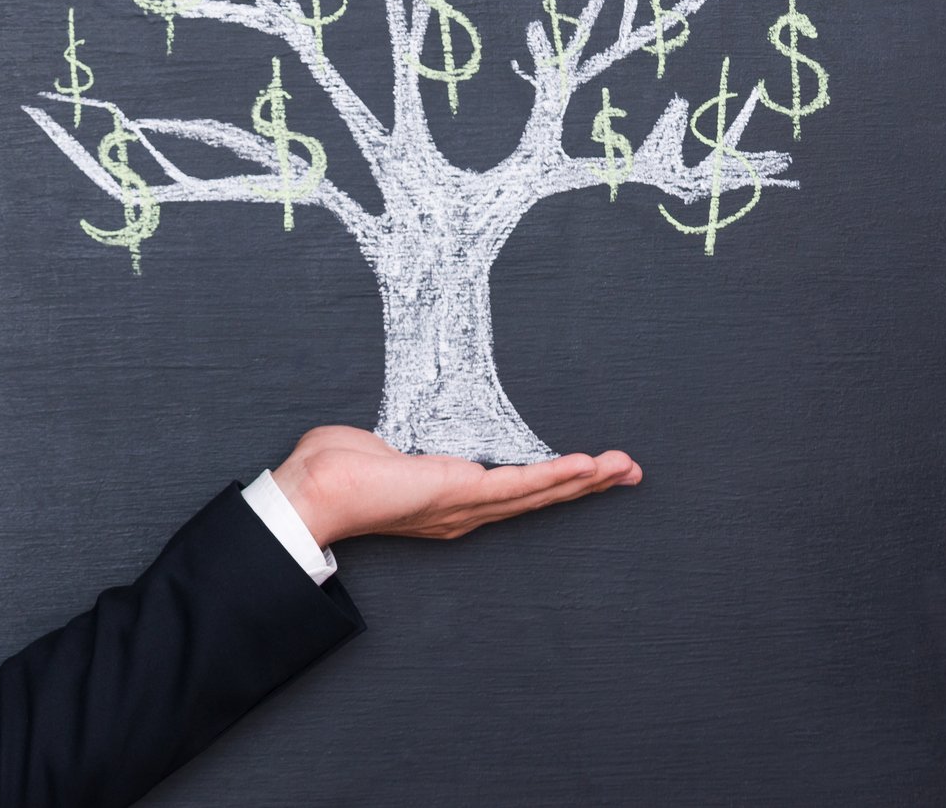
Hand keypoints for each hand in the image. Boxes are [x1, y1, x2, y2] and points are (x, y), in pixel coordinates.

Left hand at [270, 425, 641, 546]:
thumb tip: (395, 435)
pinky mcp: (461, 493)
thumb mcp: (381, 449)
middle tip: (628, 470)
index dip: (553, 480)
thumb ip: (400, 442)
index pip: (514, 488)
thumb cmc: (336, 470)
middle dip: (587, 482)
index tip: (587, 470)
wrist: (317, 491)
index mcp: (450, 500)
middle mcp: (465, 510)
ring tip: (623, 467)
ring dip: (584, 478)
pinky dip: (555, 476)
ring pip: (538, 491)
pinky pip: (519, 484)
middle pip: (539, 494)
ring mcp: (466, 505)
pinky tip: (587, 468)